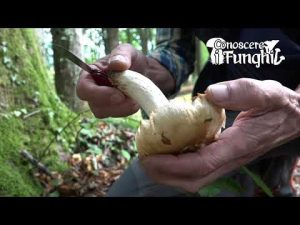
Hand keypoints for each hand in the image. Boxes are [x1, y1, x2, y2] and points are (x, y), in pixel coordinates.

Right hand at [76, 43, 174, 117]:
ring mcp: (102, 102)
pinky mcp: (113, 109)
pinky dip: (128, 110)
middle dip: (112, 105)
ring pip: (105, 113)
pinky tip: (135, 101)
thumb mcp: (127, 51)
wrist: (144, 70)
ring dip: (121, 108)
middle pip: (93, 105)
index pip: (83, 89)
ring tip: (134, 98)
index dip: (98, 94)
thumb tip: (115, 64)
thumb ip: (121, 54)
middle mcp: (93, 90)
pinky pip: (117, 115)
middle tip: (128, 98)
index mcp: (90, 75)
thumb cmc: (131, 59)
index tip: (118, 94)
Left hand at [141, 78, 299, 191]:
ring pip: (195, 178)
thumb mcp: (266, 93)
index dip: (173, 165)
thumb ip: (242, 92)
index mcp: (238, 146)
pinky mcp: (223, 157)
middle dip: (166, 174)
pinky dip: (179, 165)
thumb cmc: (278, 106)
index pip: (202, 164)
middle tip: (144, 159)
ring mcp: (227, 161)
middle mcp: (231, 159)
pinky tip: (168, 151)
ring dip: (170, 173)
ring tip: (151, 157)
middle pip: (194, 179)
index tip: (149, 158)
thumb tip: (210, 93)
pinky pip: (198, 168)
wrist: (291, 118)